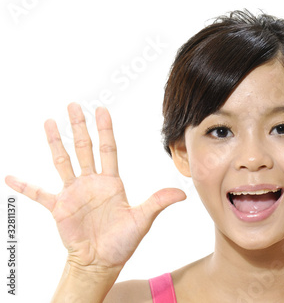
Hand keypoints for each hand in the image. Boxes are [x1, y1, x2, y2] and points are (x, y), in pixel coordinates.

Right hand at [5, 103, 185, 271]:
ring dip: (54, 142)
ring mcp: (73, 193)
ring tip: (48, 122)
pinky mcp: (58, 208)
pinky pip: (38, 194)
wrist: (101, 261)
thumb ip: (158, 202)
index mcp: (111, 182)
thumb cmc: (122, 241)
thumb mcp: (142, 219)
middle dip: (78, 127)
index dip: (105, 129)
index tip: (101, 109)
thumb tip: (182, 193)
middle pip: (84, 148)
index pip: (108, 149)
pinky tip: (10, 177)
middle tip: (73, 105)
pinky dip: (24, 186)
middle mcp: (91, 182)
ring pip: (62, 162)